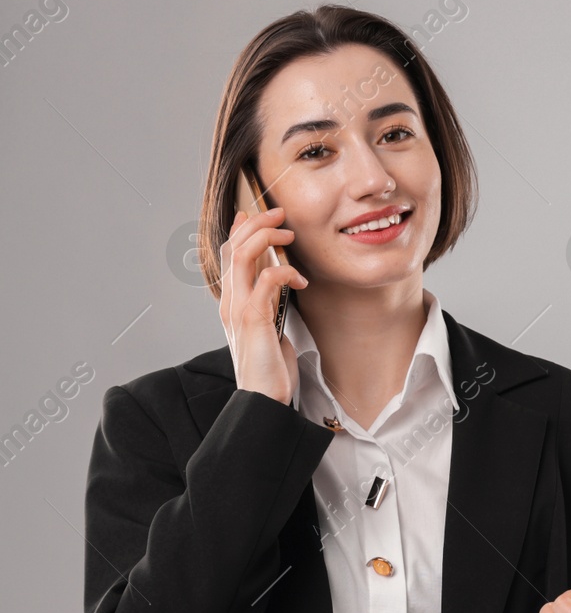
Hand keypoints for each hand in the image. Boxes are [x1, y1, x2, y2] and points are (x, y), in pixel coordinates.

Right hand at [219, 205, 305, 404]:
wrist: (263, 398)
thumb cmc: (270, 365)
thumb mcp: (269, 324)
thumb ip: (268, 300)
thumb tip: (277, 275)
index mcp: (232, 302)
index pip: (227, 255)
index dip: (240, 230)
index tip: (258, 214)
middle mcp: (230, 302)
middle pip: (231, 247)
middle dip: (256, 224)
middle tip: (280, 214)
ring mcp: (238, 310)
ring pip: (241, 257)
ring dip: (266, 238)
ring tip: (288, 234)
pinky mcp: (254, 320)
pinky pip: (266, 281)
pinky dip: (285, 272)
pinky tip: (301, 280)